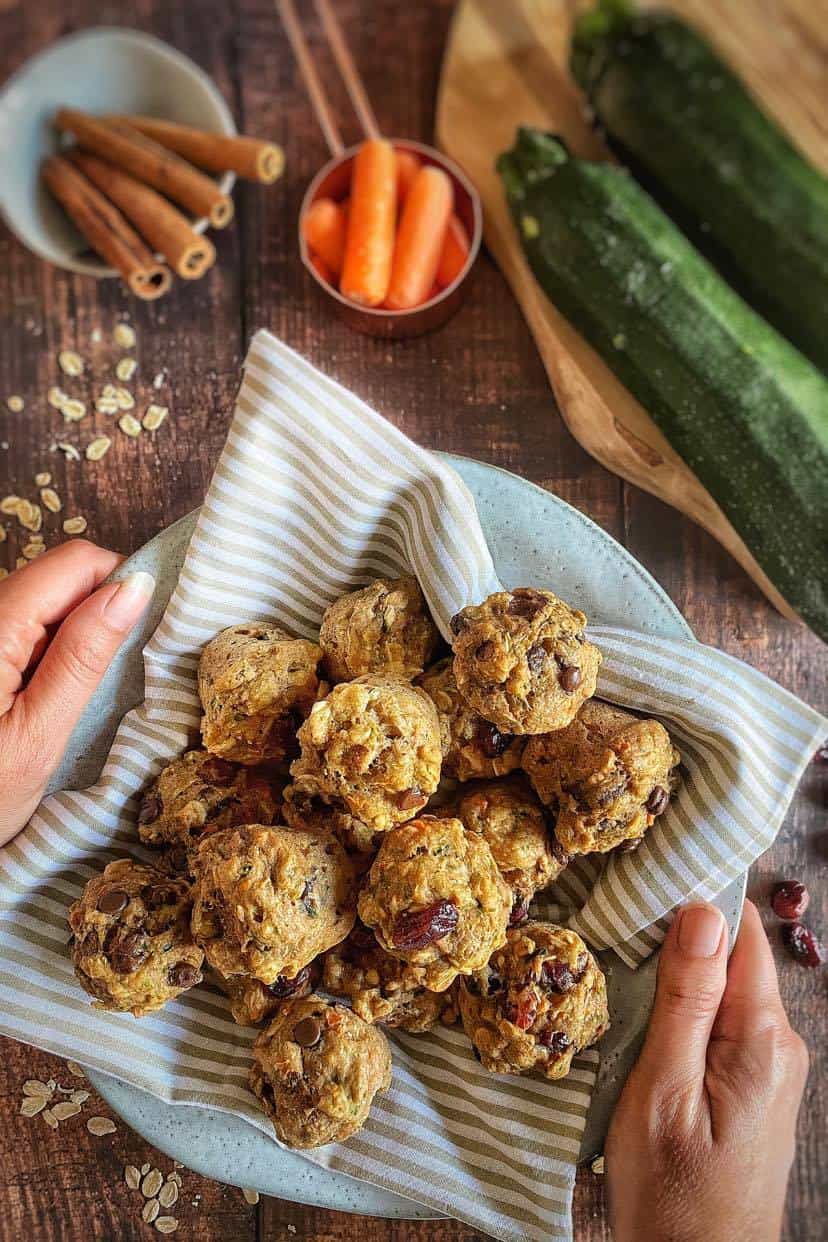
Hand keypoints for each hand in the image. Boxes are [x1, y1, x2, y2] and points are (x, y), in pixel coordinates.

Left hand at [0, 541, 154, 845]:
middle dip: (100, 610)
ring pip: (43, 600)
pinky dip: (50, 650)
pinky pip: (23, 627)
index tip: (146, 631)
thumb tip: (135, 589)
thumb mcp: (39, 736)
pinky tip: (51, 696)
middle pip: (59, 576)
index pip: (76, 563)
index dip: (121, 583)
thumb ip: (85, 657)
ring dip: (76, 634)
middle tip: (115, 677)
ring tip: (80, 696)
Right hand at [606, 899, 808, 1241]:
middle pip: (733, 957)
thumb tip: (703, 912)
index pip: (741, 933)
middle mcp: (780, 1044)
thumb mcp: (664, 1090)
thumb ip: (687, 1000)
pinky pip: (721, 1023)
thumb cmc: (673, 1194)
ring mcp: (770, 1067)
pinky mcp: (753, 1086)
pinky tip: (644, 1021)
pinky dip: (684, 1011)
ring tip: (619, 972)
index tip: (642, 883)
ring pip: (723, 990)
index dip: (695, 900)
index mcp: (763, 1038)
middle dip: (678, 940)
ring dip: (676, 979)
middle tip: (614, 931)